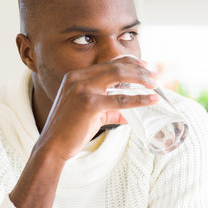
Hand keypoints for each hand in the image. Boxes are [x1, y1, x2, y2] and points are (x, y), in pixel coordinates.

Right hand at [35, 56, 158, 161]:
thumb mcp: (88, 112)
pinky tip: (151, 99)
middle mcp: (78, 78)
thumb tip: (129, 113)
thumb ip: (109, 110)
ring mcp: (83, 89)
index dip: (128, 62)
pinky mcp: (90, 104)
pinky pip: (120, 100)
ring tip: (155, 84)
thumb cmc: (68, 130)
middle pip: (115, 66)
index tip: (144, 65)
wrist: (52, 145)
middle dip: (138, 69)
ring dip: (140, 79)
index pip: (107, 64)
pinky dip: (139, 99)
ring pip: (119, 76)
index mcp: (75, 77)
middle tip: (154, 76)